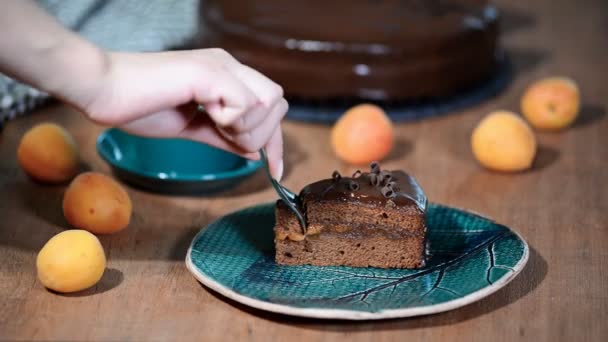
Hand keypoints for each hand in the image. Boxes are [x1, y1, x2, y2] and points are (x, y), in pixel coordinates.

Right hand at [76, 49, 287, 179]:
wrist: (103, 90)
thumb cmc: (139, 105)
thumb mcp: (191, 126)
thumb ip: (222, 136)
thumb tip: (253, 152)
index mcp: (225, 76)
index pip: (271, 107)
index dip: (276, 141)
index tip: (273, 170)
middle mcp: (228, 66)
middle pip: (278, 104)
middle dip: (260, 135)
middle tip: (224, 136)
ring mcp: (220, 66)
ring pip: (269, 104)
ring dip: (244, 127)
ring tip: (209, 122)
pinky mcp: (208, 72)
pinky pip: (246, 104)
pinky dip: (231, 120)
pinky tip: (203, 113)